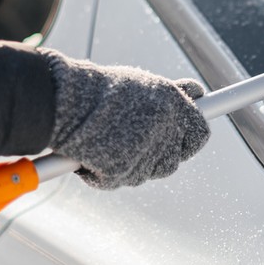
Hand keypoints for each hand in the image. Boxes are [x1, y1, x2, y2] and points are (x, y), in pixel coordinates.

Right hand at [44, 50, 209, 188]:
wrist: (63, 100)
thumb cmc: (99, 90)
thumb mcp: (141, 83)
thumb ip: (171, 95)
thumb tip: (197, 93)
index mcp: (173, 102)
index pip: (200, 133)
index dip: (189, 140)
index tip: (180, 142)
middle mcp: (165, 127)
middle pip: (173, 161)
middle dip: (157, 158)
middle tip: (134, 145)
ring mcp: (145, 151)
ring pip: (146, 173)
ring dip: (131, 165)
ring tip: (107, 143)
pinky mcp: (123, 169)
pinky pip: (118, 180)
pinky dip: (103, 173)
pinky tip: (90, 154)